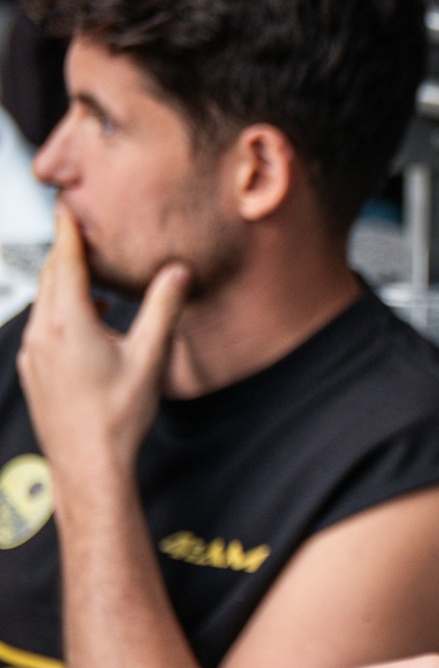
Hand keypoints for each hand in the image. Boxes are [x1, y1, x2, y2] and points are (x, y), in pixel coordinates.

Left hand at [17, 206, 187, 487]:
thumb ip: (162, 309)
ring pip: (45, 301)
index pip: (65, 261)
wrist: (86, 461)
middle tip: (82, 233)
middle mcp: (43, 332)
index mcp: (69, 322)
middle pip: (51, 277)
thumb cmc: (117, 416)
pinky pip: (43, 326)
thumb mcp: (149, 358)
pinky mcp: (32, 369)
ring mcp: (32, 352)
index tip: (67, 205)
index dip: (68, 230)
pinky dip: (61, 311)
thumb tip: (176, 273)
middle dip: (67, 253)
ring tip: (90, 277)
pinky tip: (86, 322)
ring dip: (66, 284)